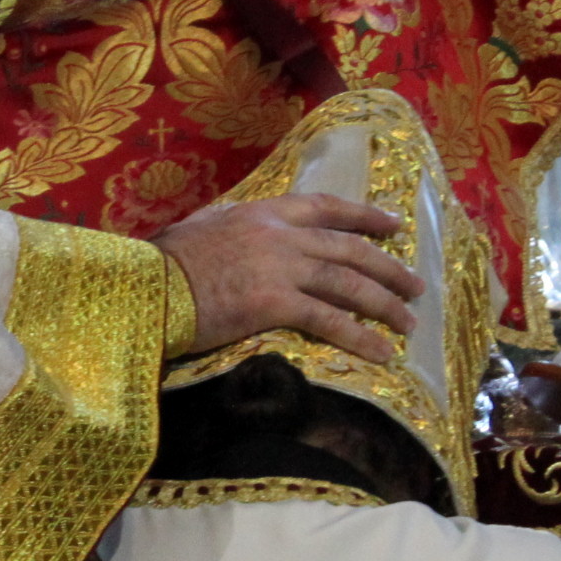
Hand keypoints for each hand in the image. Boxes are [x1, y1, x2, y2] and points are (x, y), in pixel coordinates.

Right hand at [150, 194, 423, 364]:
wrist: (145, 286)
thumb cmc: (161, 262)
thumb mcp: (198, 227)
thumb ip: (225, 223)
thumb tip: (229, 222)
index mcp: (261, 212)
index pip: (325, 208)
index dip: (364, 215)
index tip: (392, 225)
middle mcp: (278, 234)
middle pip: (348, 248)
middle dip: (388, 267)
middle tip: (415, 285)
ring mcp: (279, 267)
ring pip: (348, 283)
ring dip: (384, 304)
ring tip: (408, 323)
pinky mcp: (274, 303)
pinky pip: (329, 321)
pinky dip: (360, 336)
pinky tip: (381, 352)